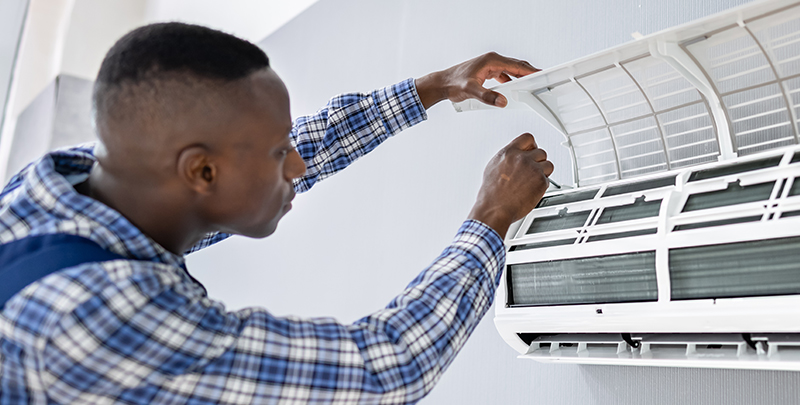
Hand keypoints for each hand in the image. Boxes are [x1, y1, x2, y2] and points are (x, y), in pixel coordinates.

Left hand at [415, 52, 538, 108]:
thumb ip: (487, 97)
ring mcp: (490, 65)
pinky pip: (504, 75)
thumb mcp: (471, 91)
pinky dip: (511, 81)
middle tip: (542, 81)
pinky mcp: (487, 71)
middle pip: (516, 66)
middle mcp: (492, 60)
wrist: (441, 83)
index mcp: (491, 60)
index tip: (542, 74)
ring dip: (521, 78)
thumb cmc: (453, 84)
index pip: (517, 65)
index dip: (531, 71)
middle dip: (529, 73)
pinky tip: (514, 89)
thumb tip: (502, 101)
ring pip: (511, 70)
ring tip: (531, 86)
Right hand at [468, 133, 553, 236]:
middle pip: (541, 152)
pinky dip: (541, 186)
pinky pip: (547, 180)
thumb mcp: (493, 167)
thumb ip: (507, 158)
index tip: (532, 151)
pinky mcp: (541, 182)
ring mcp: (533, 170)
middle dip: (538, 162)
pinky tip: (531, 191)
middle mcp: (522, 158)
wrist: (495, 208)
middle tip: (531, 171)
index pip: (527, 138)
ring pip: (548, 165)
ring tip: (532, 181)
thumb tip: (513, 156)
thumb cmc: (491, 193)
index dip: (532, 145)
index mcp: (509, 153)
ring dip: (543, 172)